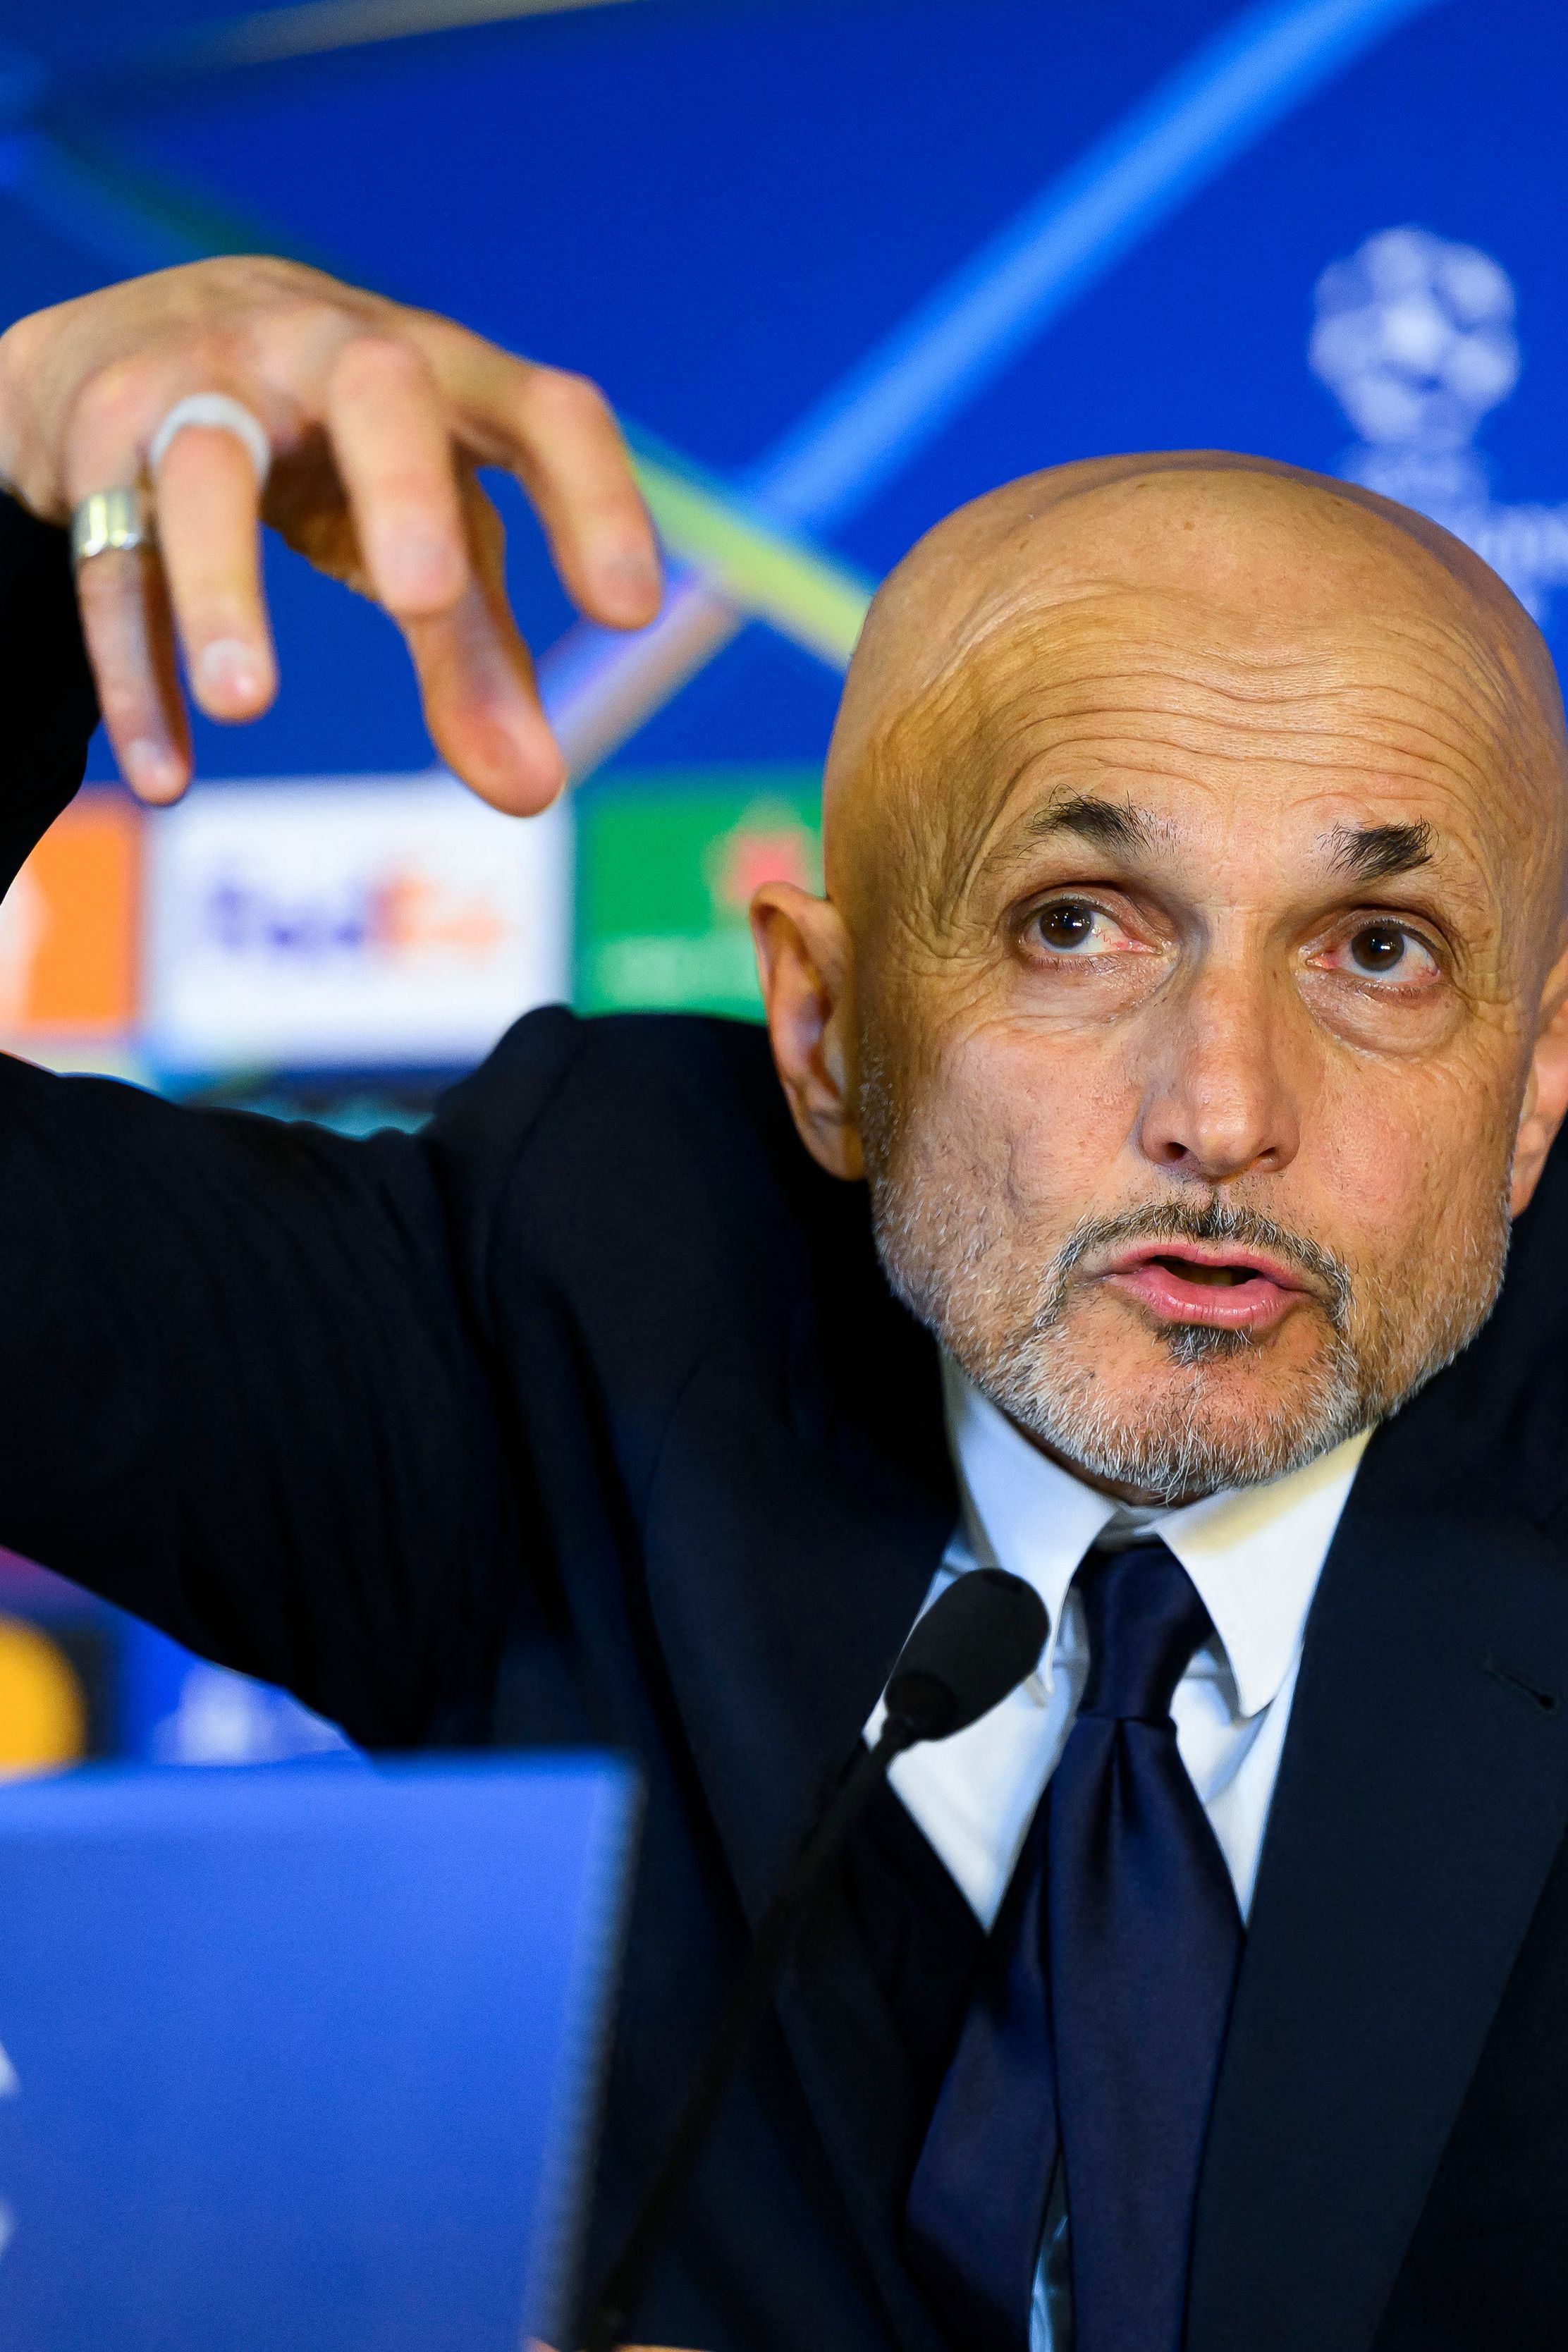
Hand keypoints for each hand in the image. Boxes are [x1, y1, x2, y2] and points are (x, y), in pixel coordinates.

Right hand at [0, 256, 661, 810]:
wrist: (136, 349)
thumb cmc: (336, 460)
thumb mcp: (423, 547)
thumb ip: (481, 661)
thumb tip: (535, 792)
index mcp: (443, 377)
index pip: (541, 407)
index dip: (592, 495)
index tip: (631, 611)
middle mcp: (325, 353)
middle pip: (375, 387)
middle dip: (401, 485)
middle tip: (427, 596)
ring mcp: (202, 382)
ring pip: (207, 467)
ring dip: (222, 588)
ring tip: (250, 705)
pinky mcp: (99, 434)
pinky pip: (113, 558)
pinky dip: (135, 669)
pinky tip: (169, 775)